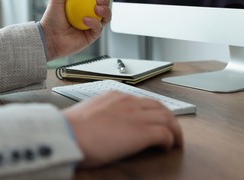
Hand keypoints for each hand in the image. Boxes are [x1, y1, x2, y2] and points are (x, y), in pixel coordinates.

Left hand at [40, 0, 110, 59]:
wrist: (50, 37)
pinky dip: (95, 23)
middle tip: (96, 1)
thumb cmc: (51, 19)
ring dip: (105, 10)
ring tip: (96, 10)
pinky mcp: (92, 35)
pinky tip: (86, 21)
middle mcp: (88, 13)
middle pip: (104, 3)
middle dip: (104, 0)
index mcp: (81, 3)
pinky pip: (99, 27)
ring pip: (107, 15)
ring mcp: (91, 24)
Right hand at [63, 91, 182, 167]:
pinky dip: (170, 140)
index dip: (153, 111)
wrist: (68, 134)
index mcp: (115, 96)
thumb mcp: (88, 113)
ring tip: (176, 140)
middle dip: (168, 117)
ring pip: (167, 117)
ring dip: (174, 129)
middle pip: (159, 106)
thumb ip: (101, 113)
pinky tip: (168, 147)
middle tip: (172, 129)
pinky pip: (165, 133)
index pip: (142, 100)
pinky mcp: (141, 132)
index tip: (154, 119)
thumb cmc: (71, 128)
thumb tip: (104, 123)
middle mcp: (129, 102)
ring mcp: (136, 116)